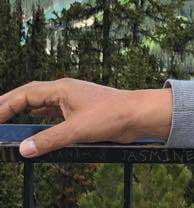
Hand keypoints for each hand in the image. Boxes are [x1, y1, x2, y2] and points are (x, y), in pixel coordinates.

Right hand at [0, 78, 172, 157]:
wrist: (136, 114)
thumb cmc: (111, 115)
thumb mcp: (77, 130)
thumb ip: (49, 140)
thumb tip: (23, 149)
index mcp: (61, 89)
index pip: (25, 94)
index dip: (6, 105)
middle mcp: (64, 91)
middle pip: (30, 95)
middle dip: (10, 104)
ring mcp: (71, 100)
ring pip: (40, 102)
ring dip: (23, 109)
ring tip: (7, 118)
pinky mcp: (78, 111)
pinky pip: (52, 111)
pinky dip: (38, 117)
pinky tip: (34, 123)